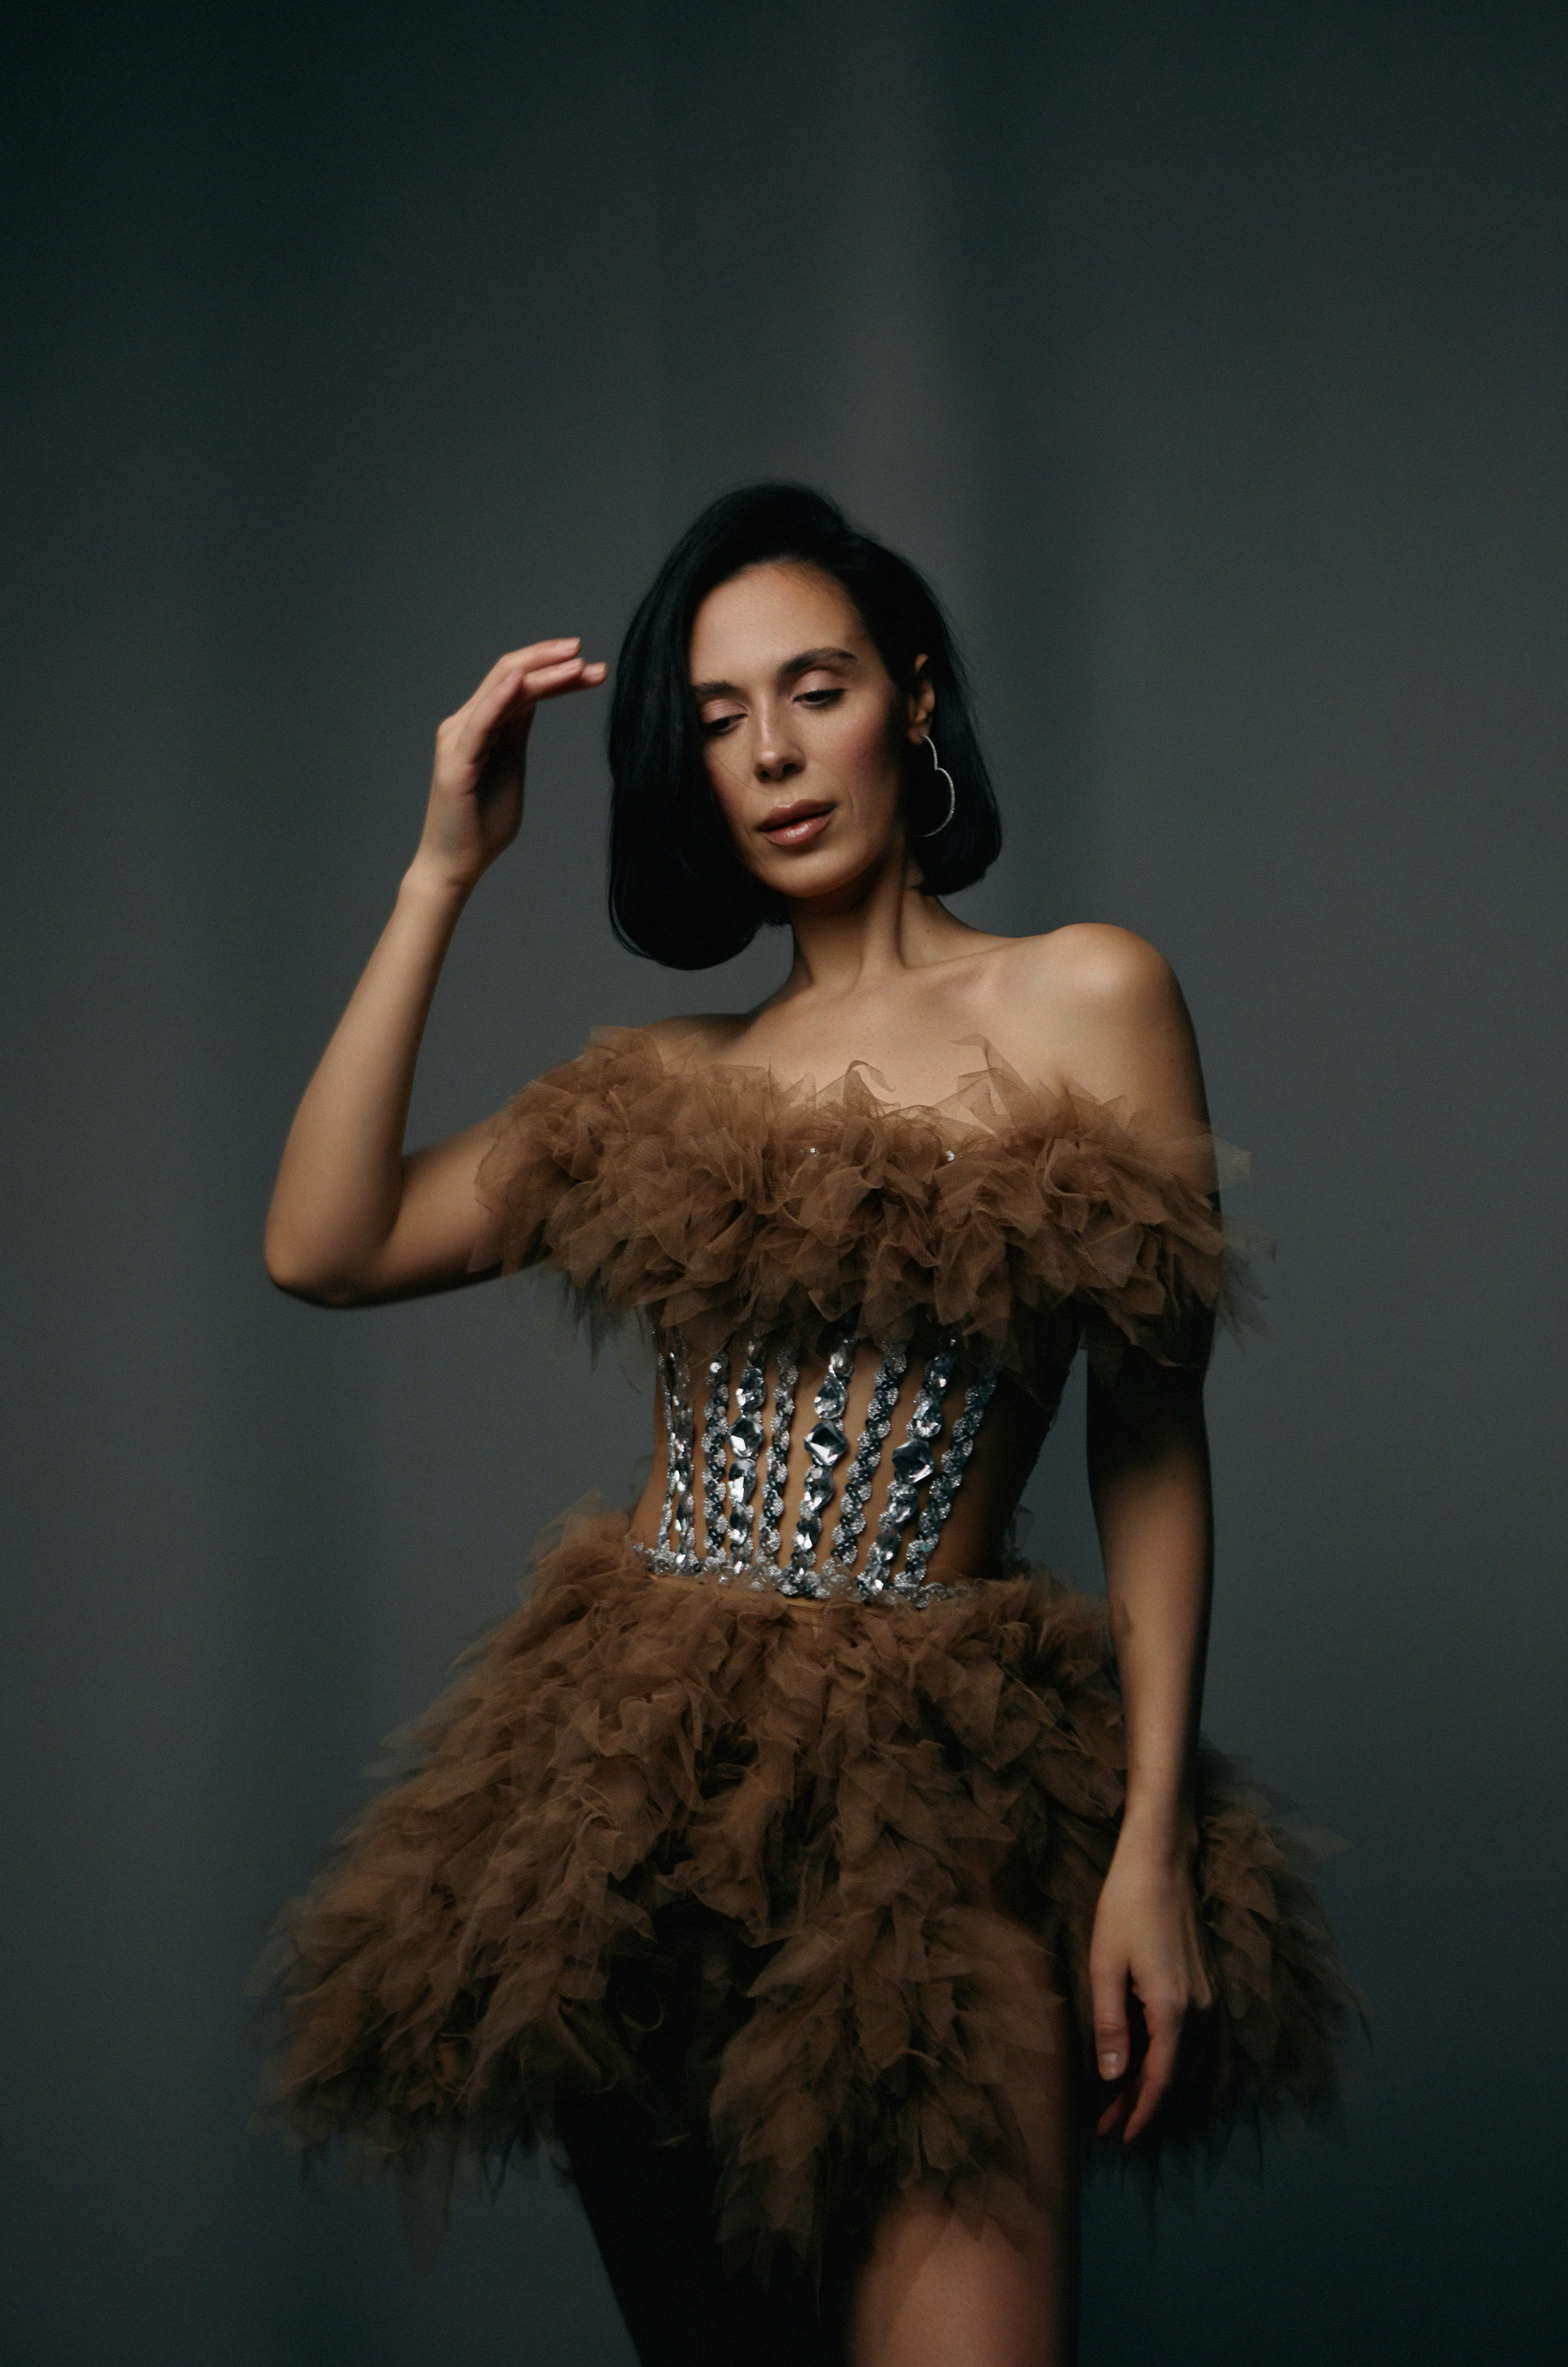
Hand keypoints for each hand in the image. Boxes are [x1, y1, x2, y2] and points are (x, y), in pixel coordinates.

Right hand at [411, 638, 606, 894]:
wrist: (455, 865)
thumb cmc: (483, 824)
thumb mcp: (510, 767)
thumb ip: (516, 732)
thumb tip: (535, 697)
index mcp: (480, 725)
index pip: (519, 683)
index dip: (553, 670)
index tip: (592, 667)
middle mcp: (465, 723)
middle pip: (509, 675)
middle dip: (550, 659)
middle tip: (587, 653)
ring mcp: (458, 739)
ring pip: (502, 690)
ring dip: (541, 673)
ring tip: (577, 664)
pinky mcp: (456, 762)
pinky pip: (481, 721)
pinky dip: (501, 698)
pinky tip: (524, 682)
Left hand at [1087, 1830, 1213, 2143]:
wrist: (1162, 1861)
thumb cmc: (1125, 1906)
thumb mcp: (1104, 1963)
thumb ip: (1110, 2024)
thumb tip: (1113, 2078)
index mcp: (1173, 2009)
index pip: (1162, 2081)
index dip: (1142, 2114)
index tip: (1120, 2138)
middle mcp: (1201, 2012)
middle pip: (1178, 2080)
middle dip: (1145, 2109)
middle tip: (1109, 2129)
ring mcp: (1212, 2001)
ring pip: (1196, 2068)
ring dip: (1166, 2095)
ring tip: (1131, 2113)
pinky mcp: (1212, 1990)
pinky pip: (1214, 2049)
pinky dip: (1202, 2078)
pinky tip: (1191, 2091)